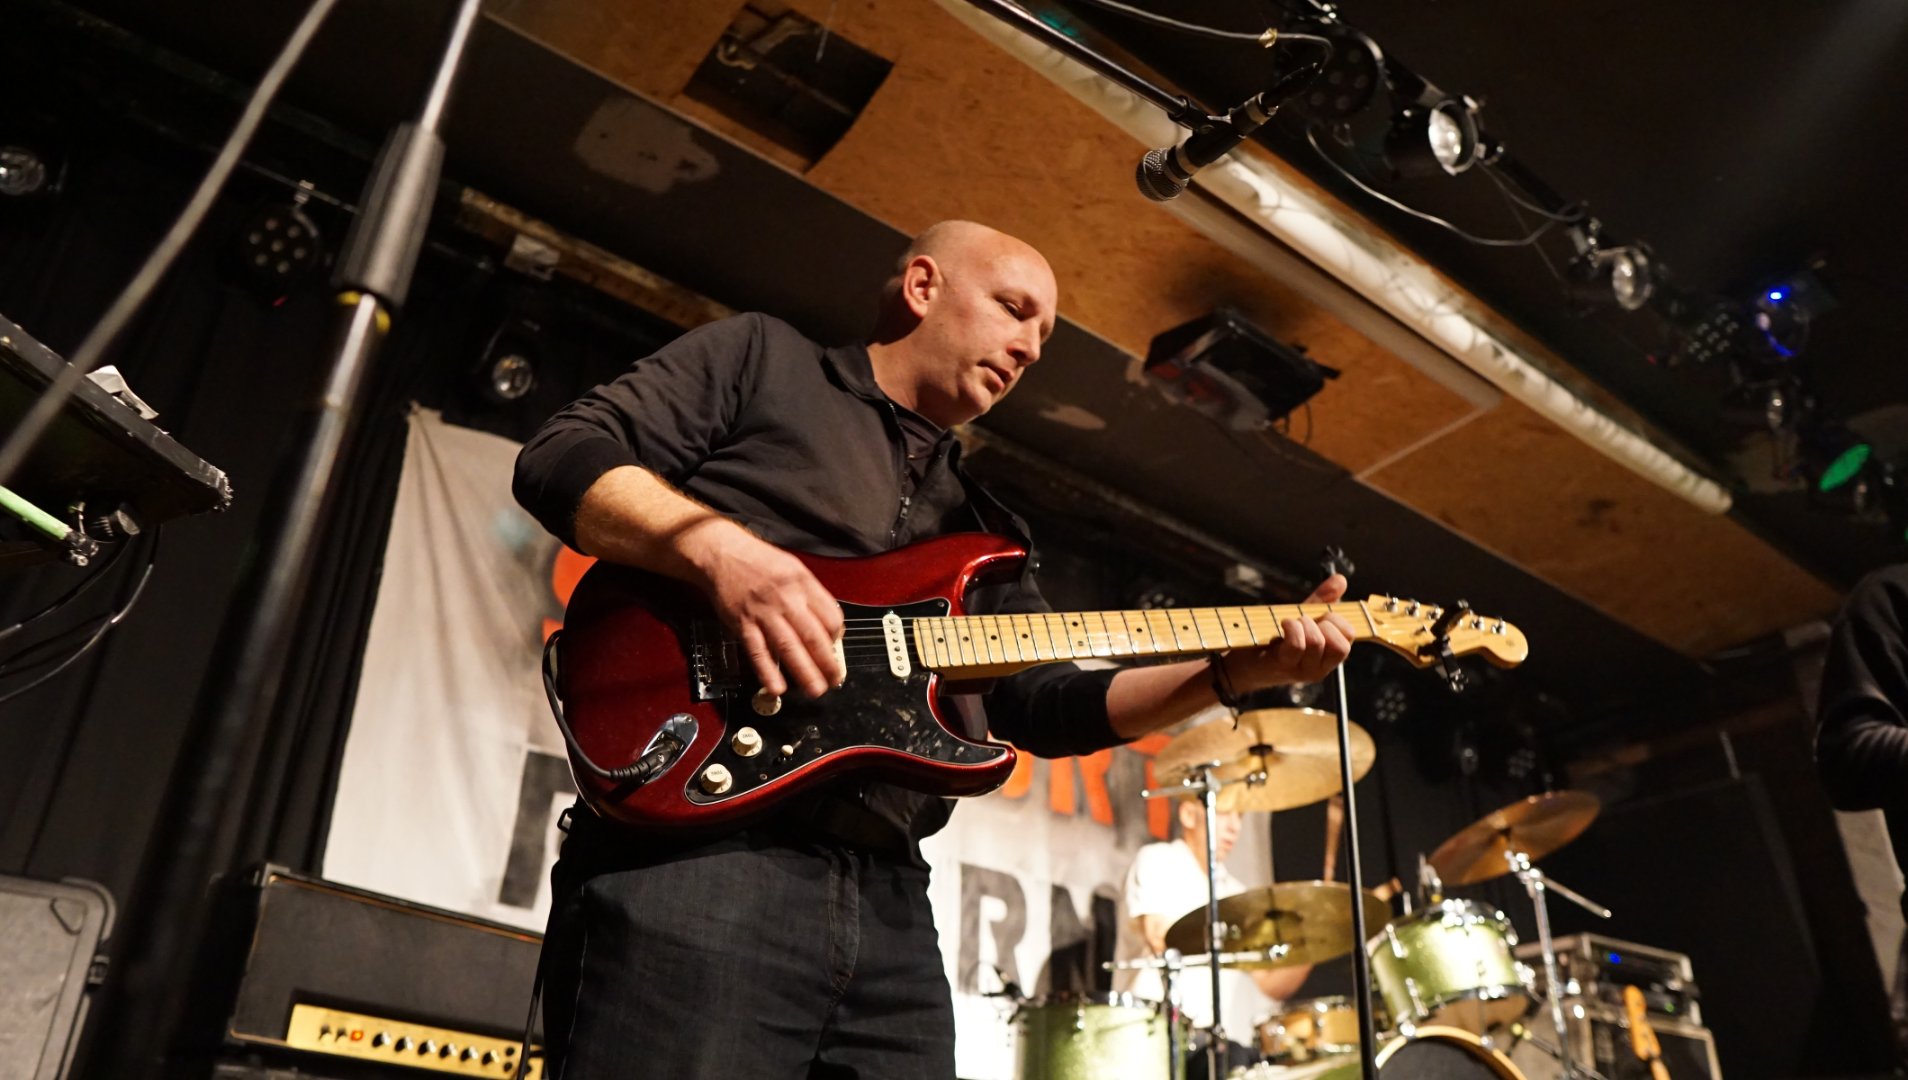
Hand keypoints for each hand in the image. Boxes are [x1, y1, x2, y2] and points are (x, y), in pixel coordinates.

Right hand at [683, 520, 842, 698]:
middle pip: (813, 636)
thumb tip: (830, 625)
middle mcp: (786, 598)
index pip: (830, 616)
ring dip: (804, 672)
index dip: (836, 637)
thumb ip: (812, 595)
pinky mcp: (743, 624)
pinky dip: (767, 672)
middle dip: (827, 662)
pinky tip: (777, 688)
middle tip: (834, 679)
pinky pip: (758, 651)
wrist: (722, 554)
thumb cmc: (760, 561)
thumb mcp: (794, 568)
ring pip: (788, 647)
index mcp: (802, 583)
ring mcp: (763, 613)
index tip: (836, 649)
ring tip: (815, 690)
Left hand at [1220, 573, 1354, 689]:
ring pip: (1317, 642)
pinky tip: (1283, 624)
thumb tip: (1341, 579)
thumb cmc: (1275, 639)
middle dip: (1325, 623)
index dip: (1339, 620)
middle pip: (1341, 645)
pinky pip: (1297, 644)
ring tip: (1291, 622)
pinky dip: (1291, 627)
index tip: (1321, 616)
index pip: (1350, 638)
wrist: (1242, 661)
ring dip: (1303, 623)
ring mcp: (1302, 670)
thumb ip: (1322, 600)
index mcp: (1328, 657)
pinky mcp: (1283, 665)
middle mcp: (1320, 668)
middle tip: (1306, 620)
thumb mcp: (1302, 617)